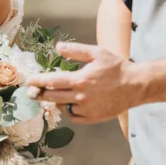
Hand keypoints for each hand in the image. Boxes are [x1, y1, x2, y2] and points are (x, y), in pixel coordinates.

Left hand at [26, 42, 144, 123]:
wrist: (136, 86)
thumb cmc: (117, 67)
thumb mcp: (97, 53)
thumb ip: (76, 50)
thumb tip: (58, 46)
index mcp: (80, 80)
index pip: (52, 82)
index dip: (38, 81)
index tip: (29, 81)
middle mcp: (81, 97)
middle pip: (52, 97)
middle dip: (40, 94)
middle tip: (33, 91)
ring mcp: (87, 109)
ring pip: (63, 107)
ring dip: (55, 101)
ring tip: (52, 95)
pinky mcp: (93, 118)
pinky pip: (74, 117)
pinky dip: (68, 111)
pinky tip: (68, 103)